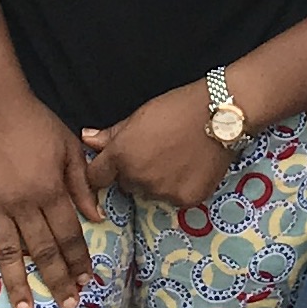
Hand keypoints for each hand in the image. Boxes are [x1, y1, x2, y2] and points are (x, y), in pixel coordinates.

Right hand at [0, 90, 104, 306]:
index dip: (79, 260)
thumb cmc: (36, 123)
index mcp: (49, 191)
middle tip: (68, 304)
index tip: (87, 281)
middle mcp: (23, 204)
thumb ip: (83, 184)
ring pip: (7, 252)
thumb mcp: (69, 148)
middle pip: (42, 251)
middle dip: (57, 280)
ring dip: (17, 283)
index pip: (68, 235)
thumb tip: (96, 217)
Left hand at [82, 83, 232, 209]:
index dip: (103, 171)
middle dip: (135, 172)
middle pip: (126, 184)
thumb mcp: (139, 115)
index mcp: (121, 155)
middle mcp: (137, 178)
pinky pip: (174, 198)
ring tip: (176, 158)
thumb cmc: (177, 107)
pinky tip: (191, 168)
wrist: (220, 115)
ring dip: (157, 181)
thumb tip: (86, 138)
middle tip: (156, 152)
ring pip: (150, 193)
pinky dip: (179, 187)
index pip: (96, 177)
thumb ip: (111, 134)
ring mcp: (162, 192)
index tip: (113, 166)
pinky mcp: (185, 200)